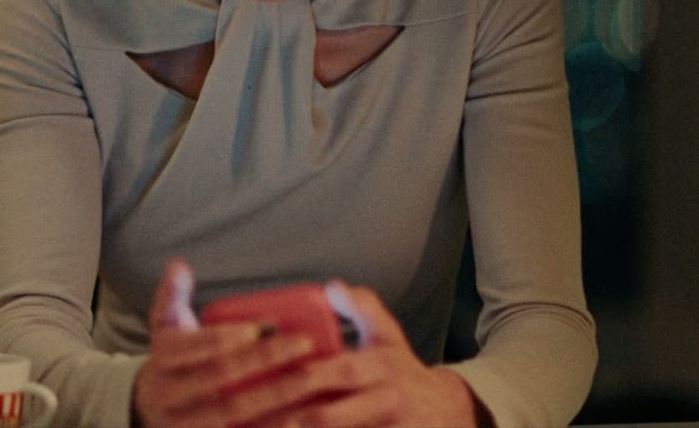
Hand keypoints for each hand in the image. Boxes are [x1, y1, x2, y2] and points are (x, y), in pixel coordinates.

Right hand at [132, 259, 318, 427]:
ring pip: (233, 413)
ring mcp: (185, 423)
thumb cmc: (170, 360)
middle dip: (264, 360)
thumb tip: (179, 266)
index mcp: (163, 358)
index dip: (231, 336)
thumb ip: (172, 295)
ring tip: (311, 381)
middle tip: (303, 343)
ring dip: (276, 398)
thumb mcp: (164, 327)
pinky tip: (299, 418)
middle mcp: (170, 393)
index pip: (199, 346)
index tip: (267, 324)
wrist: (146, 409)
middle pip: (221, 377)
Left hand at [221, 283, 480, 427]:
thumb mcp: (389, 337)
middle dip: (286, 420)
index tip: (263, 380)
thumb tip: (332, 285)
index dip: (299, 377)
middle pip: (327, 416)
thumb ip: (362, 308)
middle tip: (248, 419)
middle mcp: (384, 401)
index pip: (334, 371)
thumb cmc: (403, 373)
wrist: (450, 415)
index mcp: (379, 366)